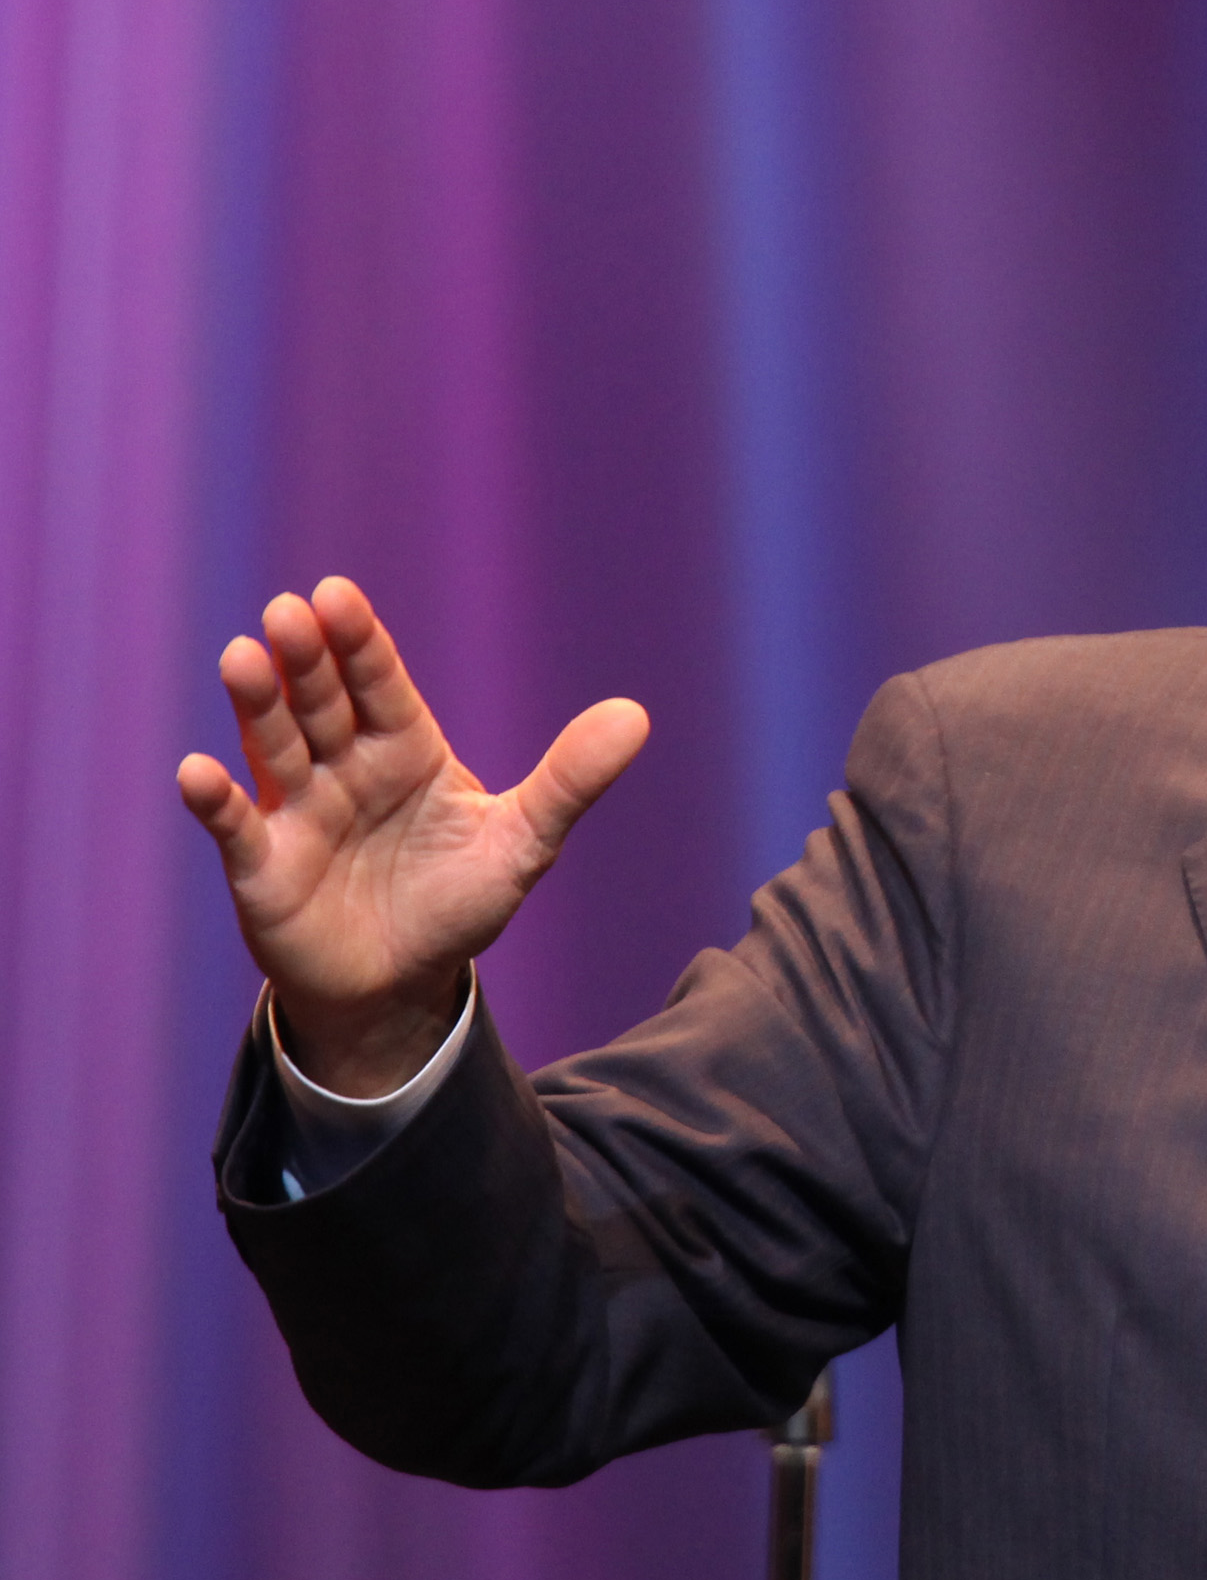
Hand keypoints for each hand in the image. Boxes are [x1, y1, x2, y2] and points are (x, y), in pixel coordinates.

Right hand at [175, 577, 647, 1095]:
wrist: (405, 985)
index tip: (337, 594)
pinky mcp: (264, 865)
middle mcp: (345, 767)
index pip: (381, 684)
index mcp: (407, 749)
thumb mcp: (524, 842)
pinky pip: (236, 826)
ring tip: (241, 659)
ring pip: (275, 747)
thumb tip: (637, 716)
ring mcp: (299, 811)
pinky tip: (197, 772)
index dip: (360, 642)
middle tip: (286, 612)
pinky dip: (217, 800)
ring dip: (257, 706)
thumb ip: (570, 781)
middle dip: (306, 660)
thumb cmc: (459, 901)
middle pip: (323, 703)